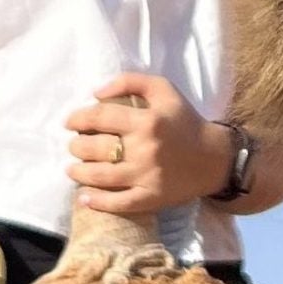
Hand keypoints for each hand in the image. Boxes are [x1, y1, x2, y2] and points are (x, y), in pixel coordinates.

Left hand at [66, 71, 232, 214]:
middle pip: (97, 148)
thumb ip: (131, 81)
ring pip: (101, 177)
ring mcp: (147, 176)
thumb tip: (96, 92)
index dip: (78, 119)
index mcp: (147, 120)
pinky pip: (118, 203)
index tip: (69, 122)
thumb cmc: (185, 121)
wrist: (213, 158)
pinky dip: (97, 202)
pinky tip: (84, 198)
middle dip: (77, 147)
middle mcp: (145, 148)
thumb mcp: (164, 90)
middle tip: (73, 146)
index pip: (100, 118)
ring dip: (79, 173)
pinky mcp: (151, 198)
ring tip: (72, 169)